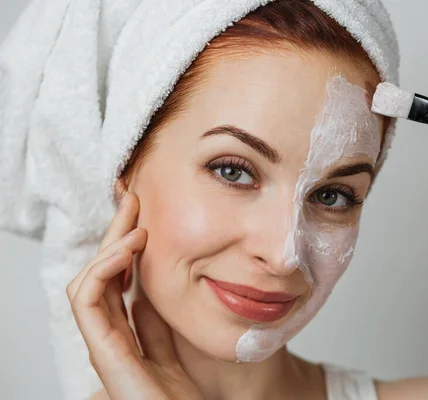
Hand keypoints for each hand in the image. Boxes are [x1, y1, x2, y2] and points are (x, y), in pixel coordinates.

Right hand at [66, 191, 201, 399]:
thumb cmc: (180, 396)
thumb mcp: (170, 343)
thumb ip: (154, 320)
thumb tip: (146, 289)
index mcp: (124, 329)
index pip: (115, 276)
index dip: (123, 242)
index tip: (141, 212)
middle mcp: (109, 332)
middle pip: (101, 273)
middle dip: (114, 233)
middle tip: (132, 199)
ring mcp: (103, 341)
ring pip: (88, 280)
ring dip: (108, 246)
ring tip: (136, 227)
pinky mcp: (103, 351)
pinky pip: (85, 301)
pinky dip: (101, 270)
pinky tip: (126, 251)